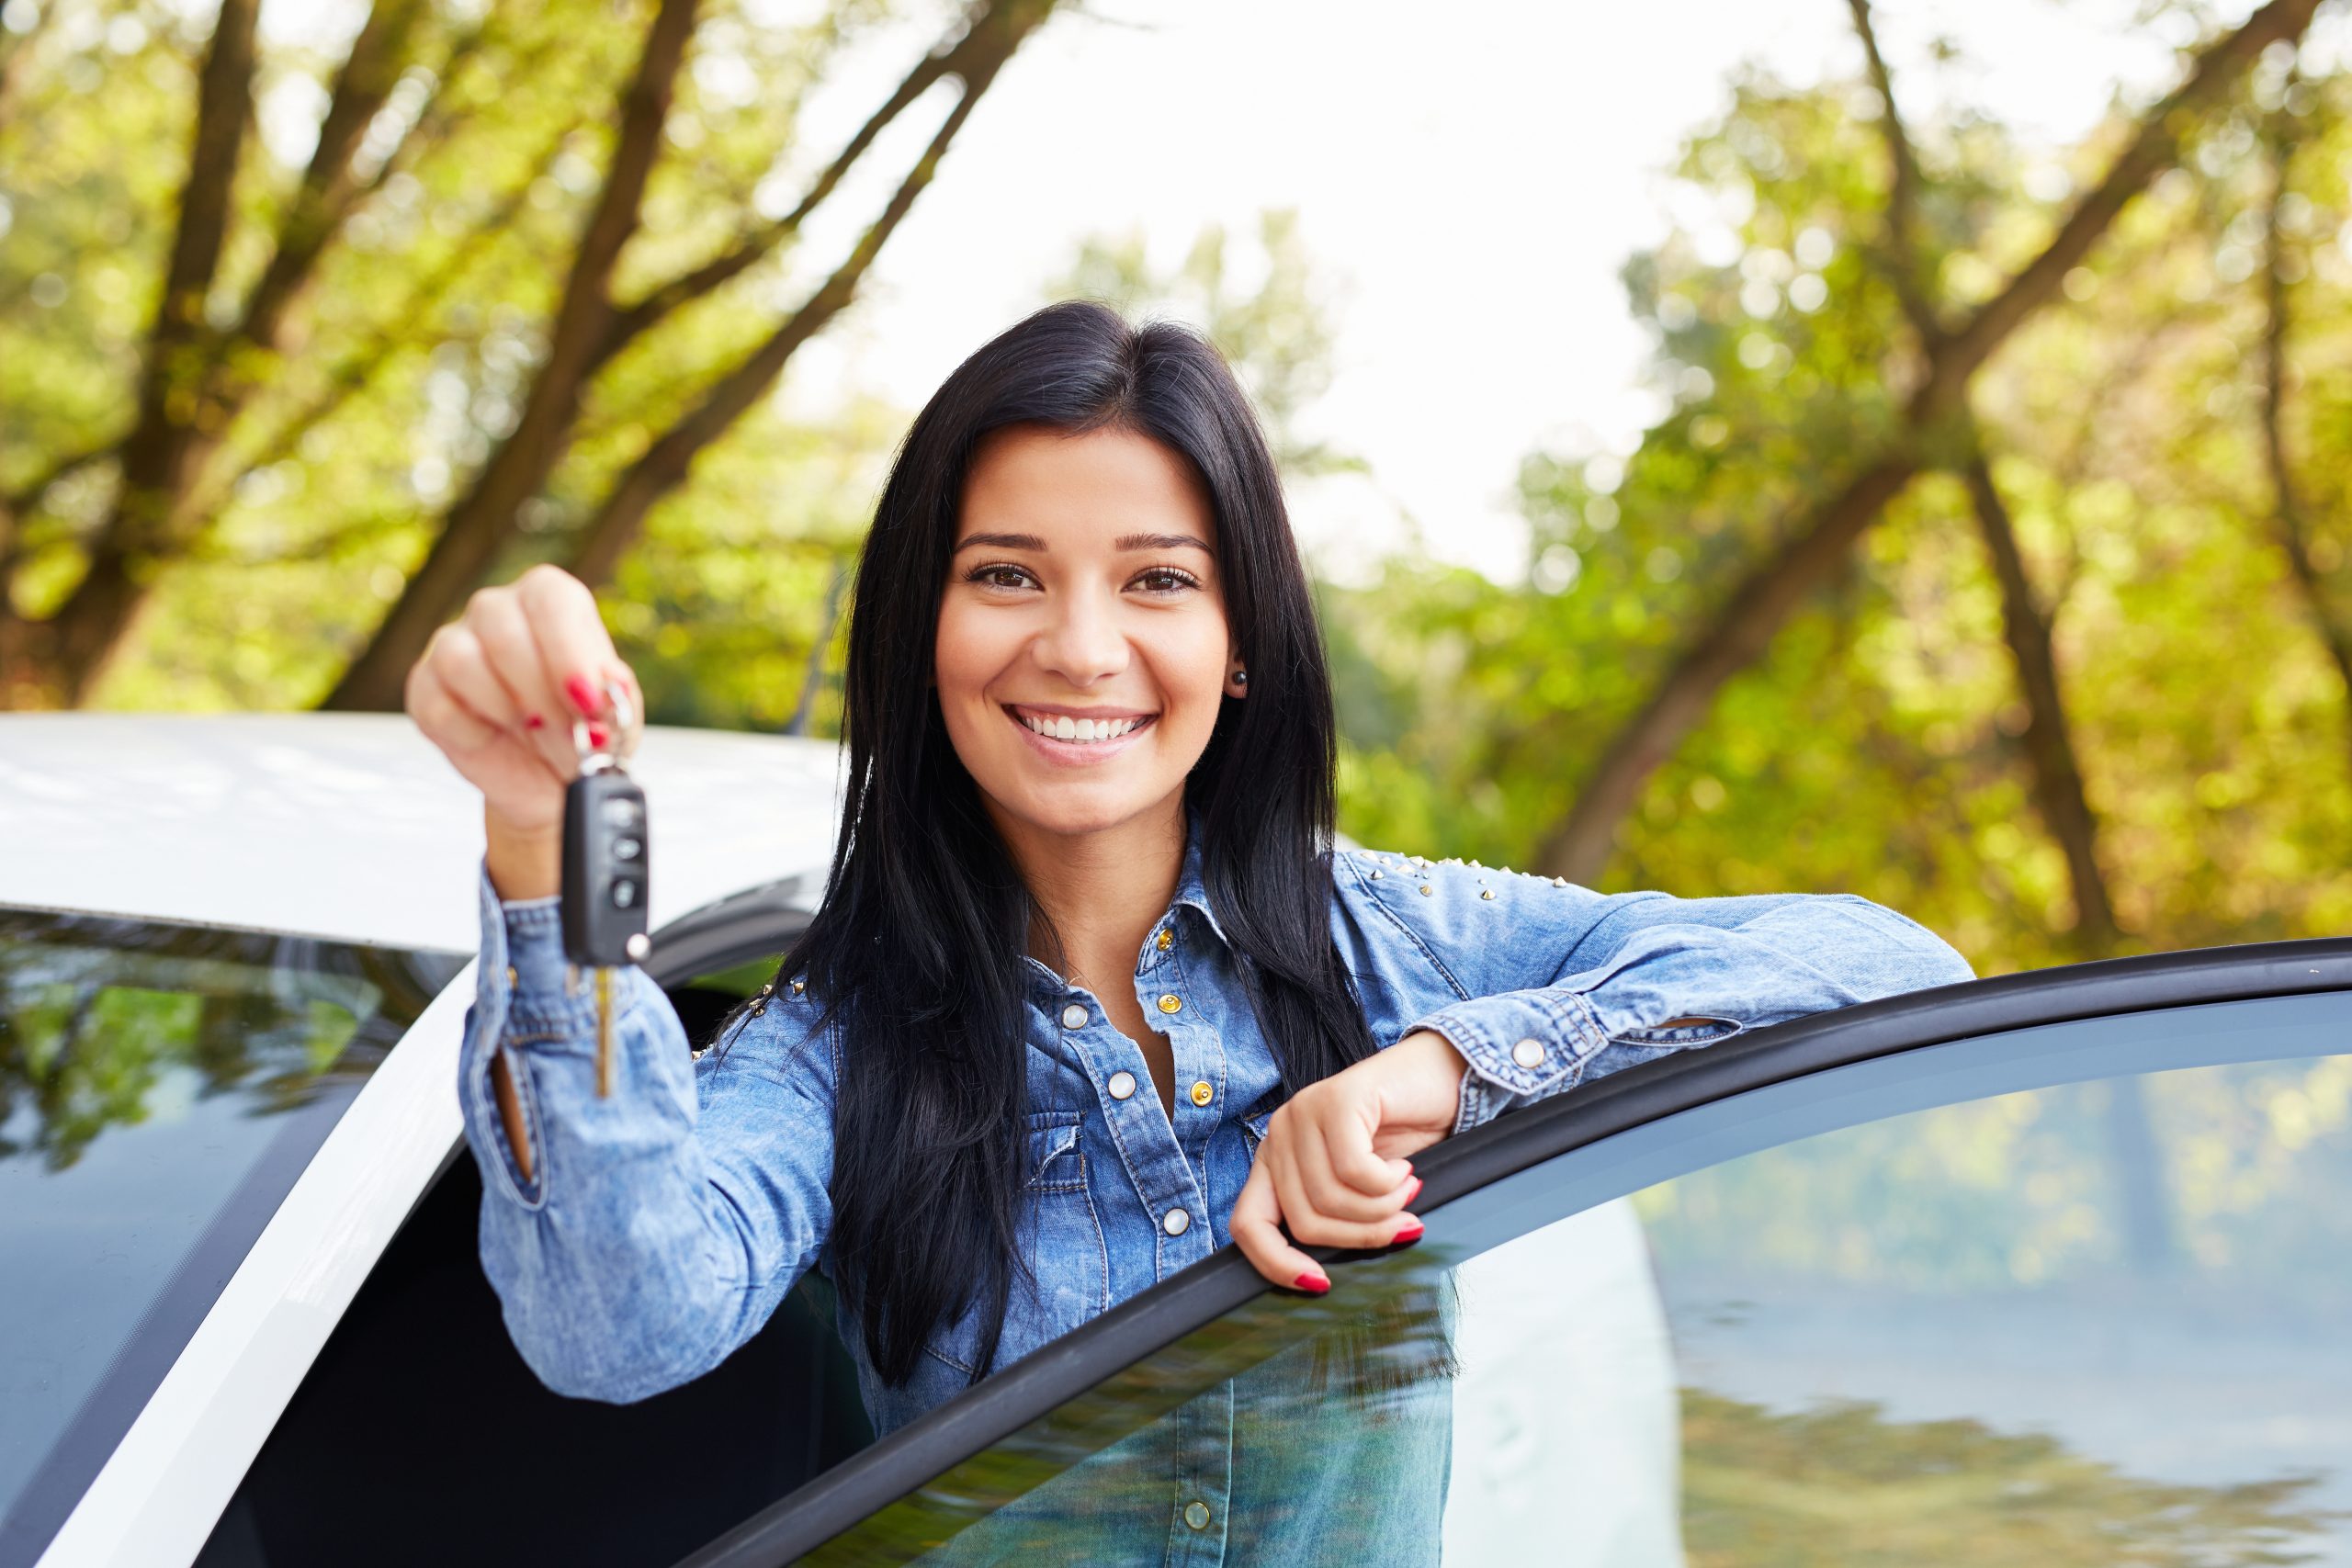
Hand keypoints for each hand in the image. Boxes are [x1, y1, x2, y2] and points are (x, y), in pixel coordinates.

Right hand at [403, 563, 641, 838]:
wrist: (549, 779)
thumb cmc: (585, 733)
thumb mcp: (615, 719)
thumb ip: (614, 697)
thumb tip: (608, 683)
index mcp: (550, 601)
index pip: (550, 598)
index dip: (568, 650)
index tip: (586, 701)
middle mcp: (497, 611)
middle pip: (500, 624)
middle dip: (537, 686)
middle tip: (562, 726)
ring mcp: (453, 645)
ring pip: (459, 659)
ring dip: (502, 706)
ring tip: (529, 727)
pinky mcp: (425, 687)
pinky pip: (436, 704)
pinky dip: (471, 732)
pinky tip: (493, 737)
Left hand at [1230, 1030, 1467, 1291]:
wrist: (1442, 1079)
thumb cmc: (1403, 1136)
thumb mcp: (1360, 1190)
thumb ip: (1334, 1219)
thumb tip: (1321, 1280)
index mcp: (1276, 1161)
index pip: (1248, 1225)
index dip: (1277, 1265)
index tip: (1321, 1283)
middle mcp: (1280, 1135)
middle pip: (1304, 1221)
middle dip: (1362, 1235)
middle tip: (1402, 1223)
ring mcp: (1303, 1113)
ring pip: (1330, 1199)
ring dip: (1383, 1209)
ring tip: (1406, 1189)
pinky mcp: (1336, 1100)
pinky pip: (1356, 1171)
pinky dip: (1389, 1183)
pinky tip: (1403, 1169)